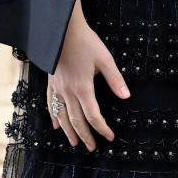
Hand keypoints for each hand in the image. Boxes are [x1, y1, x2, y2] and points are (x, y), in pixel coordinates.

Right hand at [47, 0, 129, 150]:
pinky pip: (51, 104)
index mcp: (83, 88)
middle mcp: (68, 92)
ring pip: (62, 116)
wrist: (61, 29)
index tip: (109, 137)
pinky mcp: (51, 82)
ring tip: (75, 143)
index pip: (93, 116)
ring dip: (69, 131)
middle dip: (86, 136)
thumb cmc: (85, 42)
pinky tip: (56, 125)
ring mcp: (57, 88)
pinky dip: (54, 117)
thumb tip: (126, 96)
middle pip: (77, 120)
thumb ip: (115, 79)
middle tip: (93, 147)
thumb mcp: (105, 59)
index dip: (102, 129)